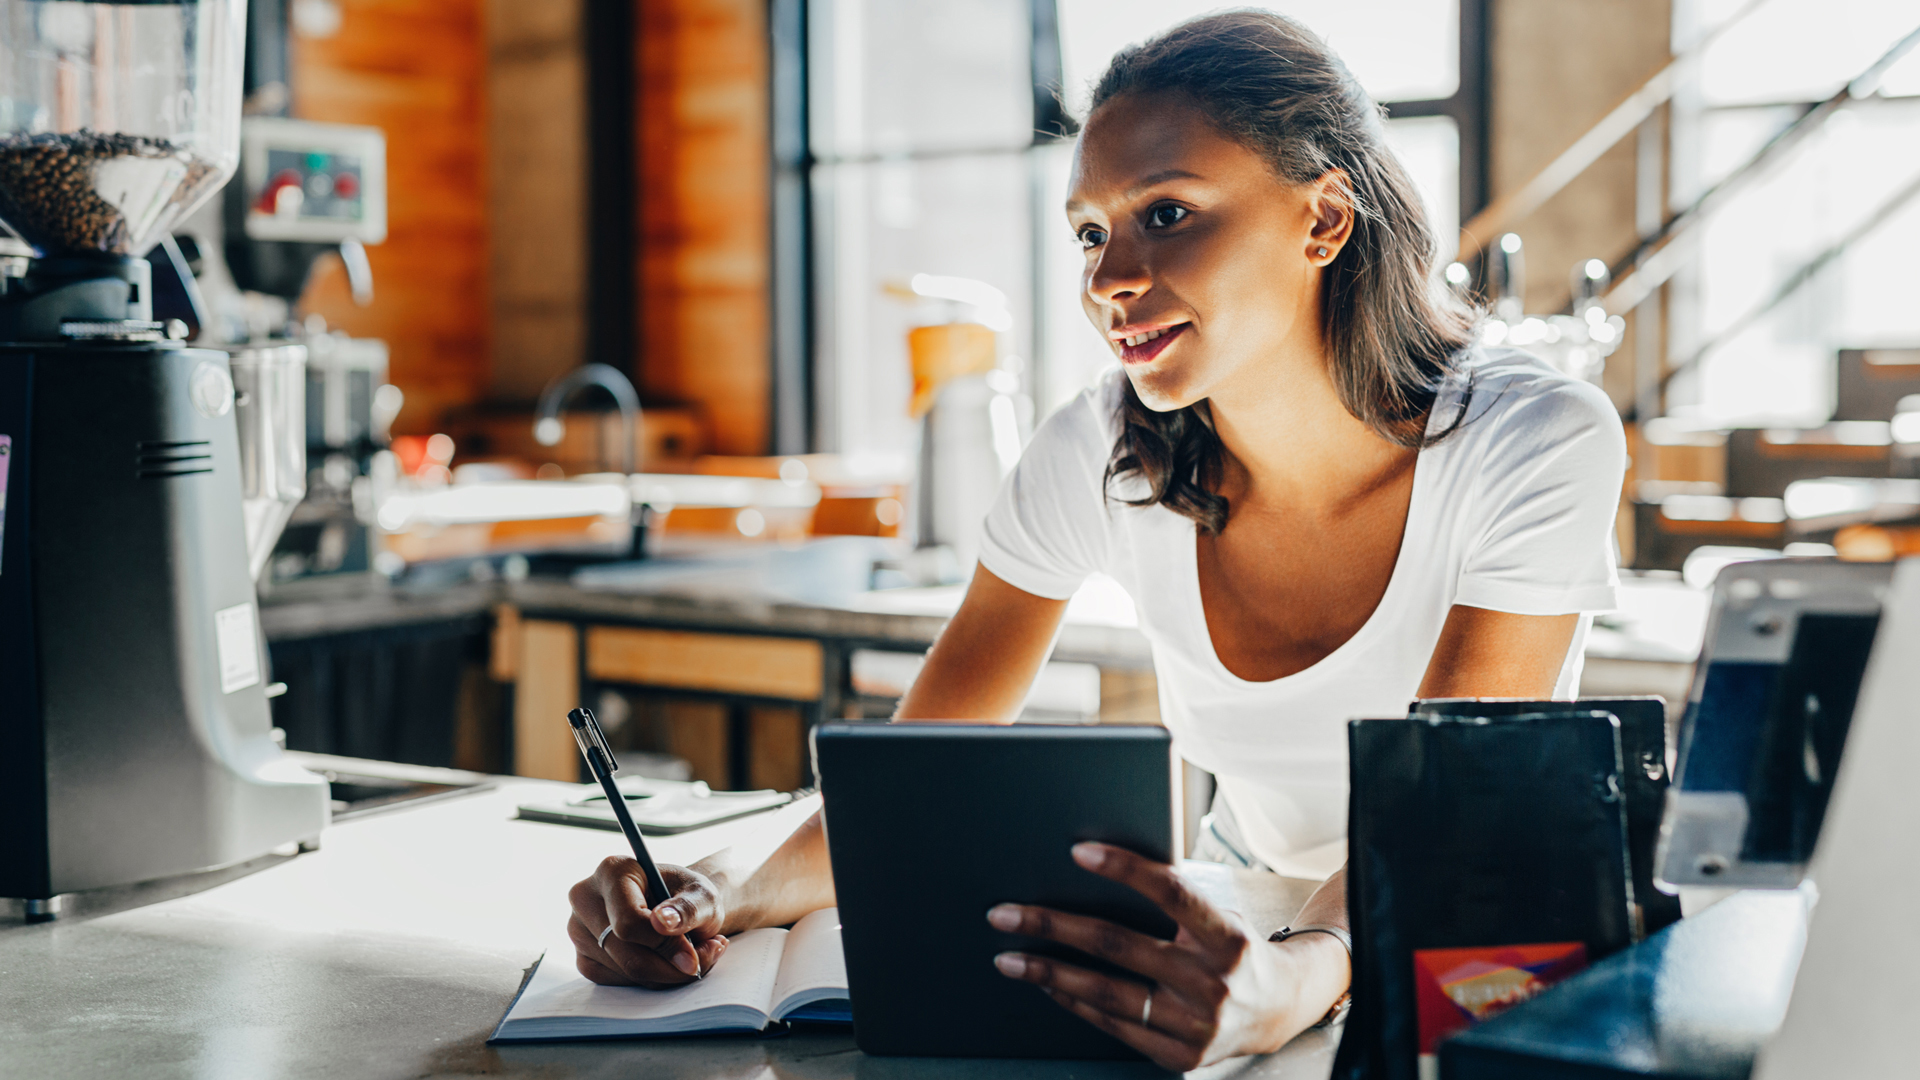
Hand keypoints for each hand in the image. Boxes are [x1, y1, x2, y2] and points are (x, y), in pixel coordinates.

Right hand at [567, 856, 729, 987]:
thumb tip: (664, 923)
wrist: (677, 906)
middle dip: (671, 964)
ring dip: (666, 973)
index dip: (664, 943)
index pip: (629, 921)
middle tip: (703, 957)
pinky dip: (650, 979)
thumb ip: (688, 908)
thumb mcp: (702, 895)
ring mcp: (579, 930)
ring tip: (691, 954)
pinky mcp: (584, 957)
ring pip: (626, 972)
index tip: (694, 953)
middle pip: (627, 953)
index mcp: (612, 870)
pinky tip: (665, 961)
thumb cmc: (688, 895)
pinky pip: (619, 983)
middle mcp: (586, 898)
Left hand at [985, 842, 1348, 1071]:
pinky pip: (1114, 1026)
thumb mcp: (1218, 915)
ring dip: (1049, 972)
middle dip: (1054, 927)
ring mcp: (1196, 1025)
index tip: (1078, 851)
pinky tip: (1049, 985)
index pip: (1173, 893)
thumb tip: (1096, 870)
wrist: (1279, 1009)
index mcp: (1225, 937)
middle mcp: (1212, 983)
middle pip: (1118, 946)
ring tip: (1009, 958)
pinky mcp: (1180, 1056)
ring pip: (1106, 994)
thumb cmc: (1235, 949)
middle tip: (1004, 914)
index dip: (1125, 869)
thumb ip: (1173, 901)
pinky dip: (1075, 1004)